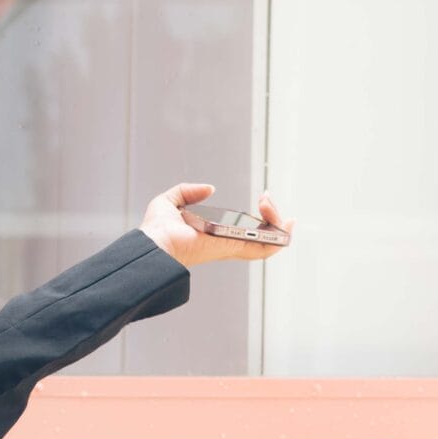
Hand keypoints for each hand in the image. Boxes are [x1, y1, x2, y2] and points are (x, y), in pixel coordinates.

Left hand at [138, 182, 295, 267]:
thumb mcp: (171, 201)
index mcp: (214, 237)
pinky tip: (286, 222)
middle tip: (266, 199)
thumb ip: (189, 191)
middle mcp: (225, 245)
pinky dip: (279, 237)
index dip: (260, 219)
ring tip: (269, 204)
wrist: (152, 243)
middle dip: (273, 217)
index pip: (245, 234)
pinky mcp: (232, 248)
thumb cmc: (155, 230)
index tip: (263, 199)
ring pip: (269, 243)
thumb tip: (208, 189)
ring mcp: (231, 248)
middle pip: (262, 237)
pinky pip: (264, 249)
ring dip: (278, 223)